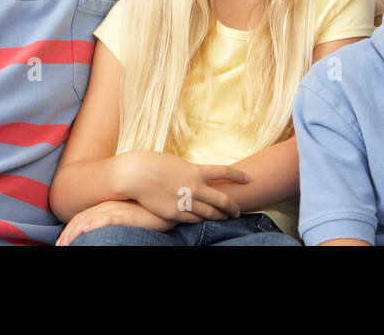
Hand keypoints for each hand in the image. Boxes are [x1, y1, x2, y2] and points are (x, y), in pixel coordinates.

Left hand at [56, 199, 176, 245]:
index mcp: (106, 205)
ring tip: (65, 243)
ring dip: (74, 232)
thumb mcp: (126, 214)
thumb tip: (99, 228)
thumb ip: (113, 217)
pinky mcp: (125, 214)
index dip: (70, 229)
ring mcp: (115, 209)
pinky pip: (106, 219)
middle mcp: (107, 205)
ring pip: (89, 220)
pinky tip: (86, 230)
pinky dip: (94, 223)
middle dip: (67, 233)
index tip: (62, 241)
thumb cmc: (147, 211)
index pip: (82, 216)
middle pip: (81, 219)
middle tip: (59, 245)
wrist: (162, 203)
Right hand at [118, 150, 249, 222]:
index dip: (239, 176)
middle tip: (238, 211)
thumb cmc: (153, 164)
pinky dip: (198, 220)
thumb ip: (189, 172)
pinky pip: (192, 220)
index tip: (248, 178)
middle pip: (222, 199)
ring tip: (223, 218)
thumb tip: (197, 177)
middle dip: (232, 207)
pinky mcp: (175, 213)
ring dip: (218, 216)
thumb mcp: (177, 164)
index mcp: (196, 170)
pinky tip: (201, 220)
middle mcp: (195, 187)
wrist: (135, 174)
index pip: (225, 172)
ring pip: (209, 213)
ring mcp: (186, 202)